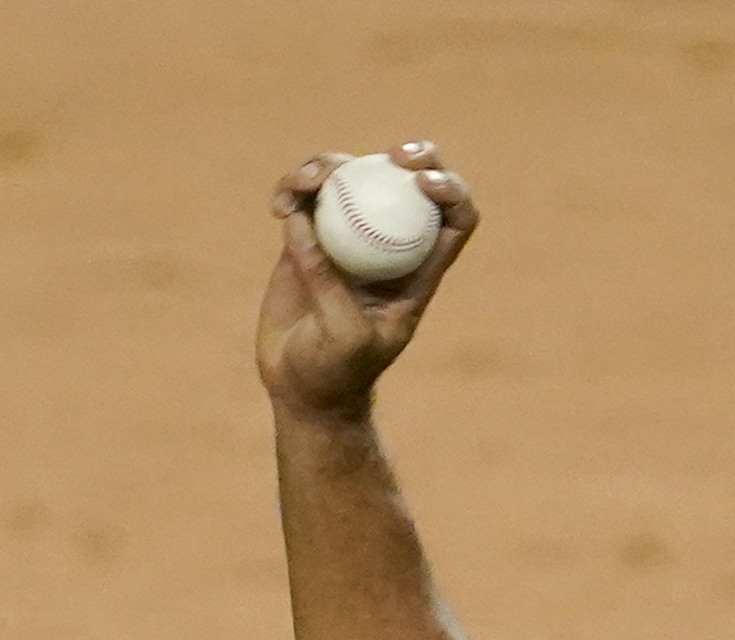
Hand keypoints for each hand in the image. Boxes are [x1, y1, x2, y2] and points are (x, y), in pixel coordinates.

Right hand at [257, 145, 479, 422]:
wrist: (302, 388)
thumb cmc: (337, 372)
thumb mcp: (344, 335)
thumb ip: (327, 282)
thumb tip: (304, 220)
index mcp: (419, 271)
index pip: (455, 219)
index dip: (450, 190)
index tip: (422, 181)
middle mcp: (389, 245)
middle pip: (410, 183)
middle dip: (411, 156)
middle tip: (389, 157)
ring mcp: (349, 236)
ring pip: (352, 178)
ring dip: (331, 165)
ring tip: (306, 184)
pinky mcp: (309, 236)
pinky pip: (305, 196)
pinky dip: (293, 188)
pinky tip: (279, 206)